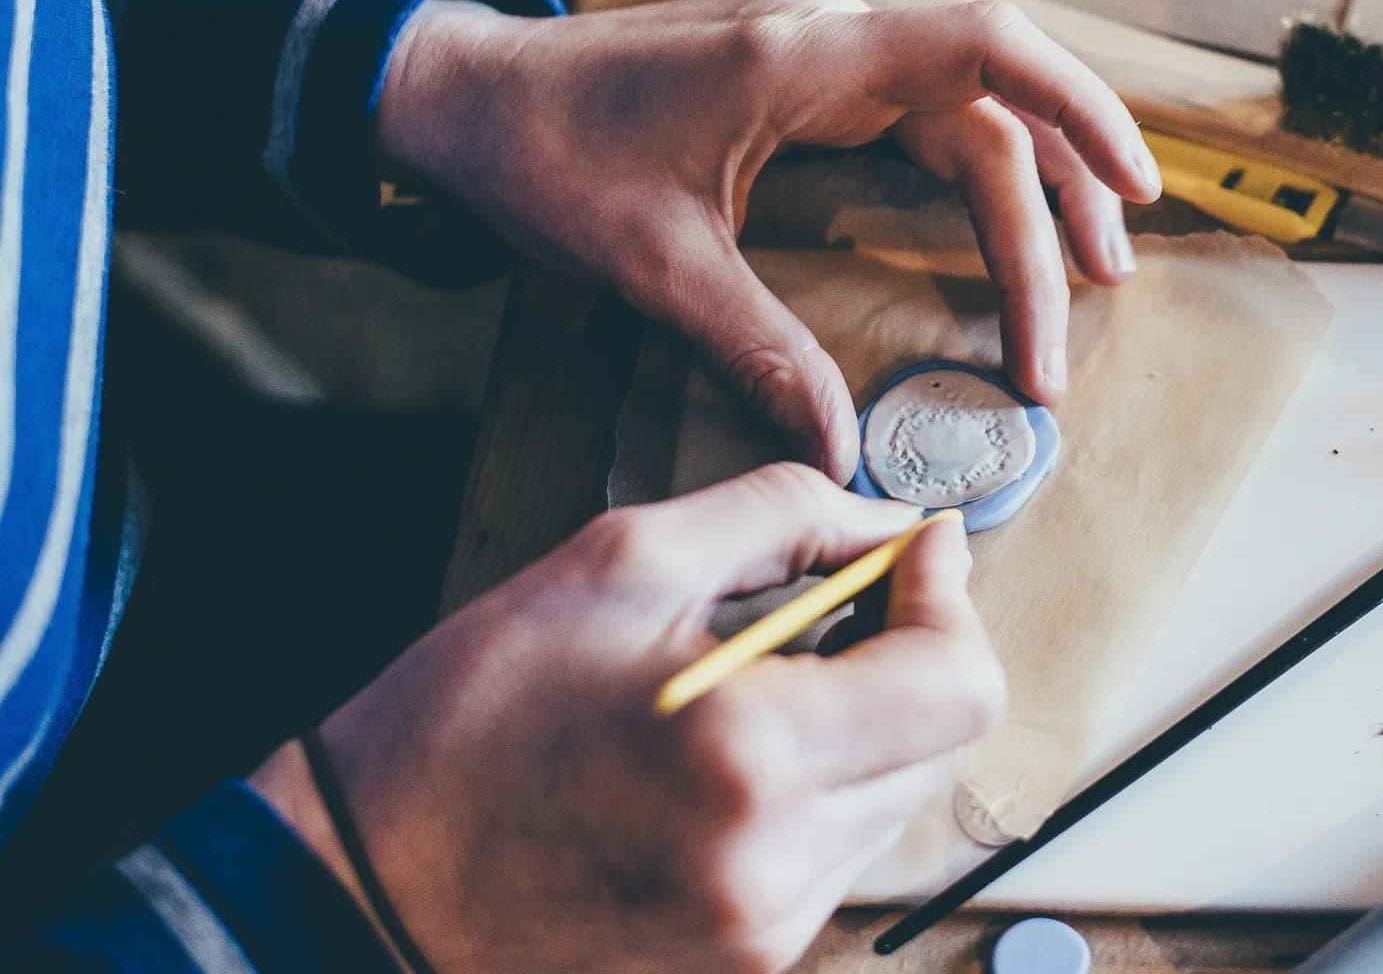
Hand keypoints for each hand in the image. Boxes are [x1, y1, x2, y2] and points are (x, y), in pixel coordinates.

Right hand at [249, 464, 1002, 972]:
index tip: (917, 553)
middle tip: (840, 601)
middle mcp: (778, 862)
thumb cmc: (467, 720)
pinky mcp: (747, 963)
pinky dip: (817, 790)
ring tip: (762, 682)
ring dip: (865, 724)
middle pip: (942, 742)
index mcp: (752, 757)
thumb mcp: (615, 564)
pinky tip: (730, 757)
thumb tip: (888, 526)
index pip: (958, 683)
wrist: (360, 886)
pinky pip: (838, 855)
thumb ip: (780, 518)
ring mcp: (766, 929)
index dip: (947, 601)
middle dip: (911, 654)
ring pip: (896, 798)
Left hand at [375, 0, 1161, 478]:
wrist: (464, 95)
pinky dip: (981, 168)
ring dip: (1035, 187)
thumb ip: (758, 352)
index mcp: (802, 59)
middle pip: (992, 109)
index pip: (984, 50)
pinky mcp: (812, 67)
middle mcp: (830, 34)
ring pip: (970, 108)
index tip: (1134, 188)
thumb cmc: (544, 158)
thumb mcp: (651, 268)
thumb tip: (841, 450)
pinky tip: (1009, 223)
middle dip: (1052, 209)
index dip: (1078, 109)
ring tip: (1088, 274)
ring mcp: (824, 44)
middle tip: (1086, 313)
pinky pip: (929, 109)